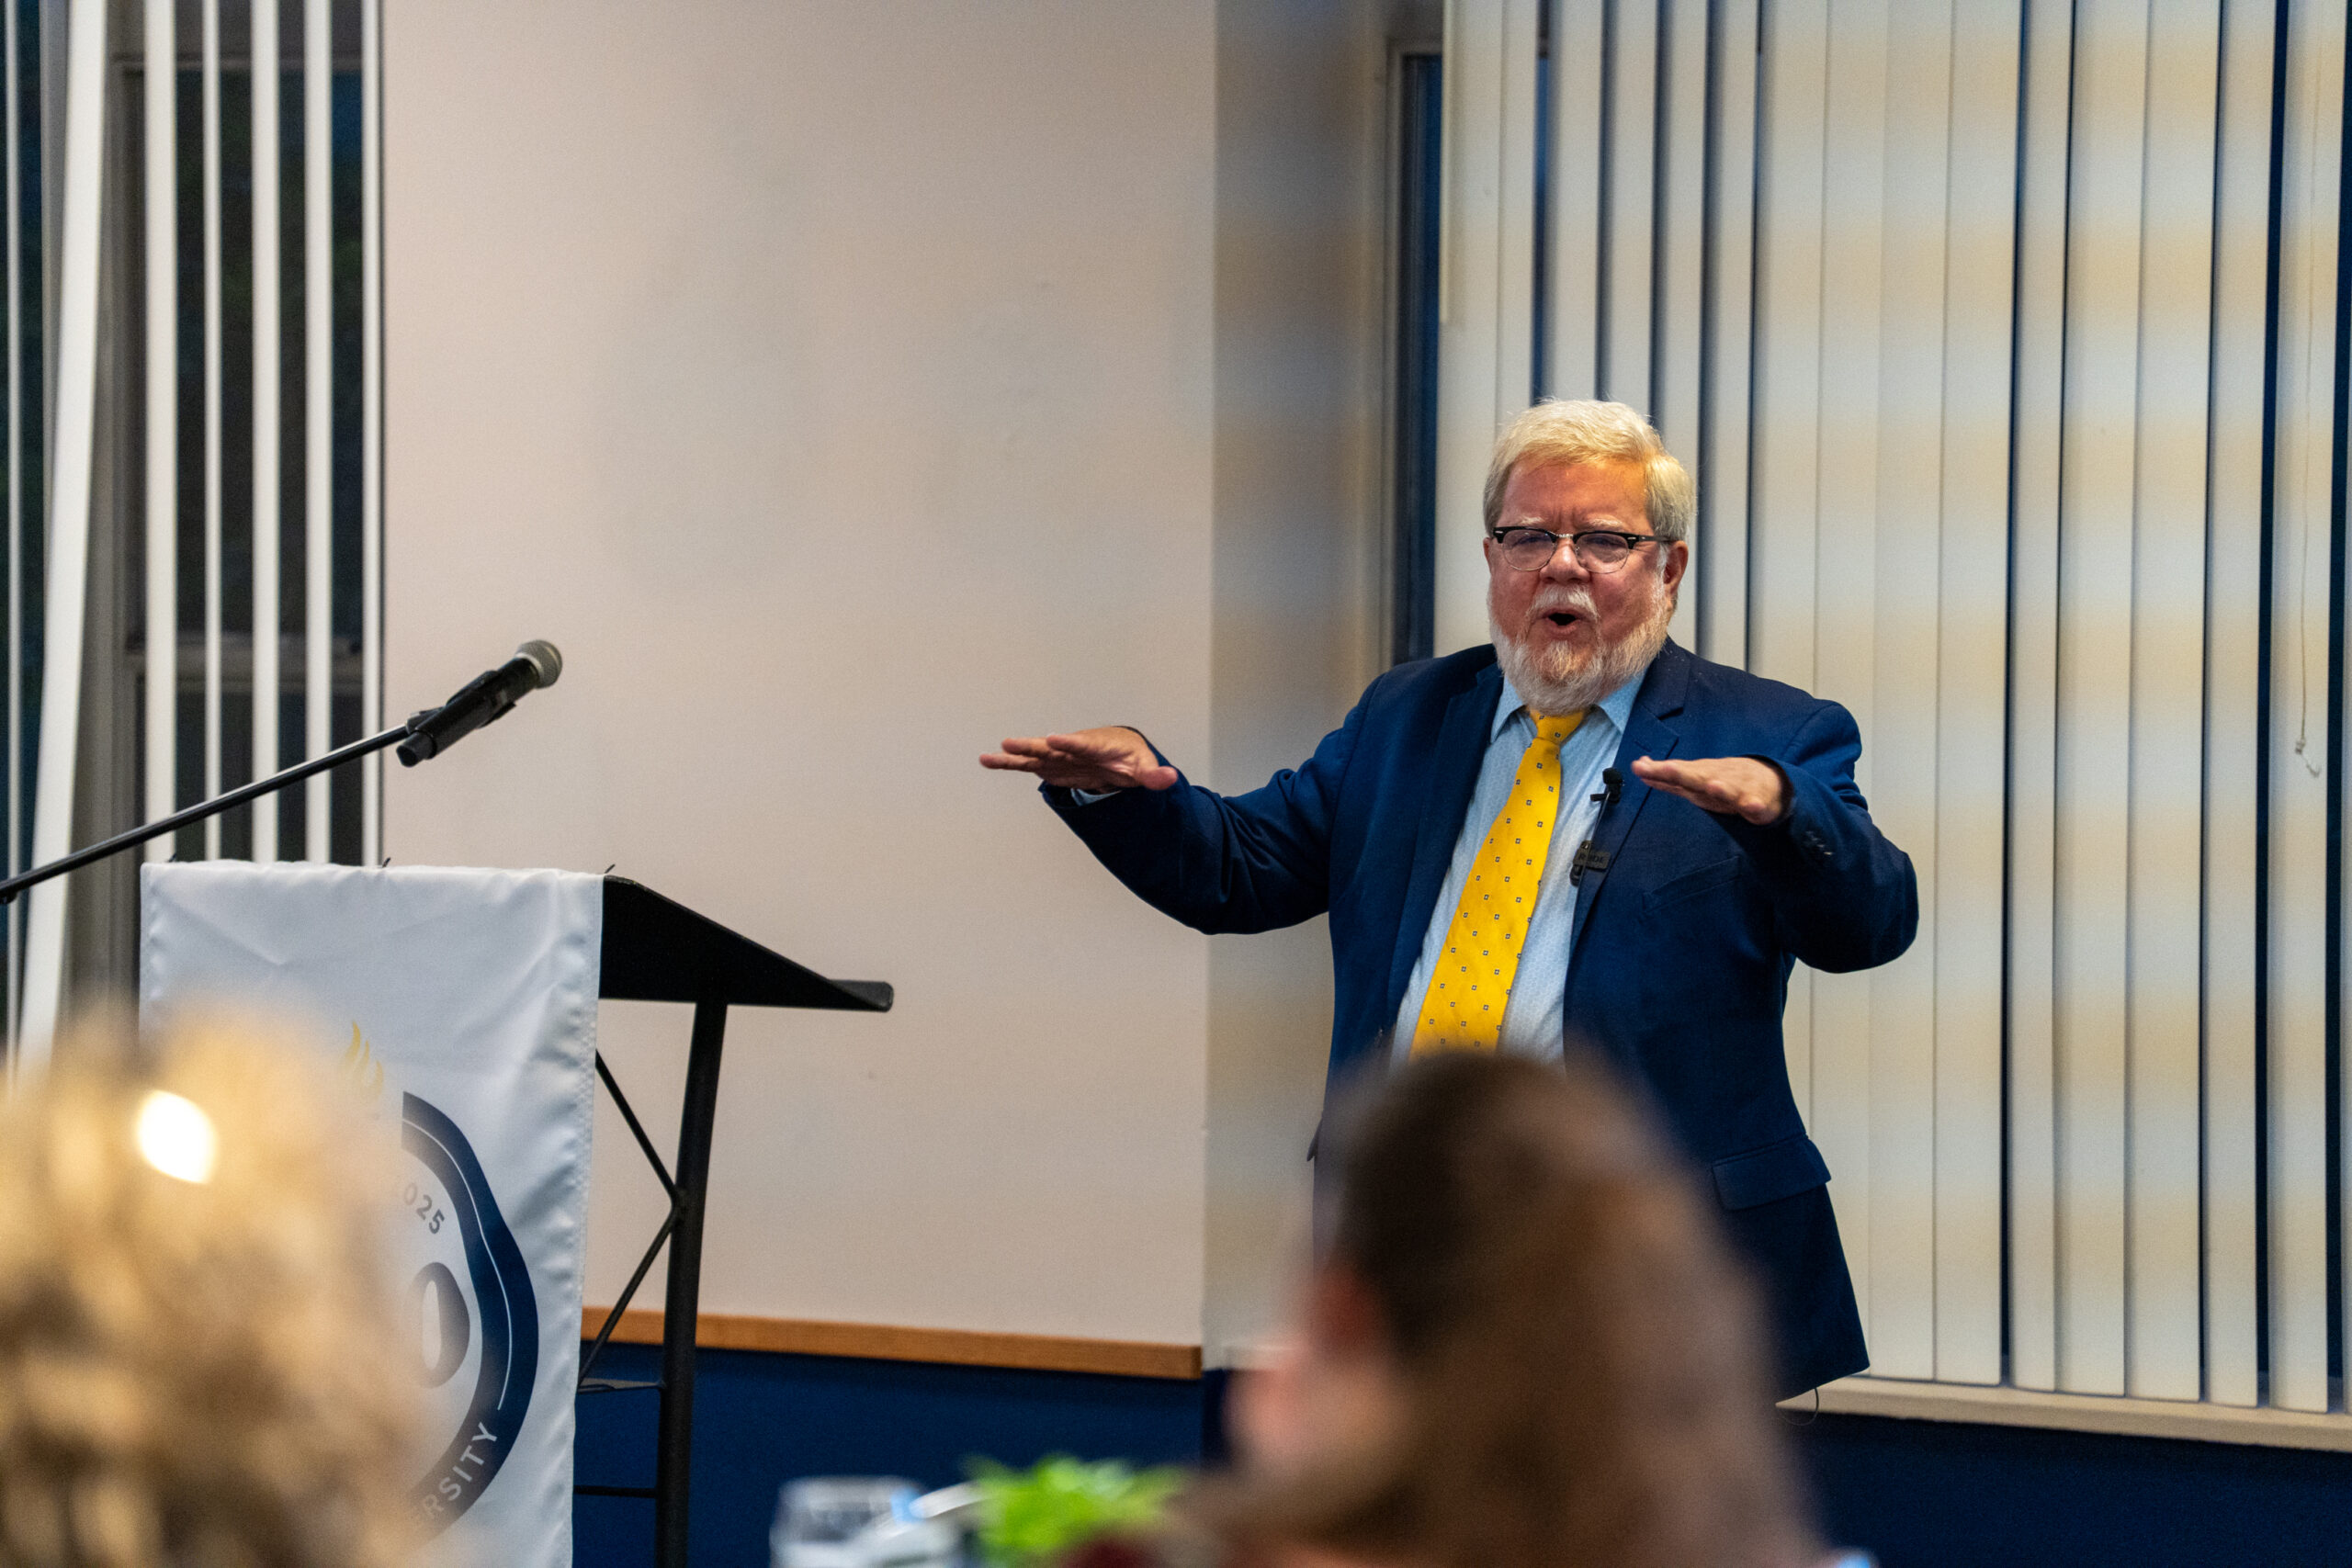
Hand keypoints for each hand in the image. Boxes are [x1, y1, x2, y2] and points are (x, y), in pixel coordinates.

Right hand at [979, 727, 1178, 792]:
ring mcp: (1061, 756)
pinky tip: (988, 761)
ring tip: (988, 757)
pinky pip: (1028, 765)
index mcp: (1098, 745)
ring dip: (1014, 756)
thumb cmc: (1131, 757)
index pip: (1083, 744)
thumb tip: (1170, 778)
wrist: (1121, 754)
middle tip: (1010, 744)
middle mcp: (1074, 747)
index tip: (1054, 739)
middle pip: (1051, 747)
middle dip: (1032, 746)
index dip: (1069, 742)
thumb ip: (1154, 775)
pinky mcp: (1052, 766)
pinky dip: (1010, 764)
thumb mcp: (1145, 767)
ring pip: (1035, 756)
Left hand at [1631, 755, 1790, 824]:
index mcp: (1701, 776)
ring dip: (1721, 788)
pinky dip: (1754, 805)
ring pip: (1729, 789)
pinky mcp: (1758, 804)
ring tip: (1712, 786)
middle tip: (1668, 768)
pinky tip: (1751, 805)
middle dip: (1684, 773)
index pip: (1676, 773)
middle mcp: (1717, 780)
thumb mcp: (1694, 778)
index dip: (1658, 771)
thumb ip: (1666, 777)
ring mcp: (1739, 790)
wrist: (1768, 781)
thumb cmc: (1724, 780)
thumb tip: (1638, 766)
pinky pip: (1756, 806)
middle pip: (1699, 777)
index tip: (1639, 766)